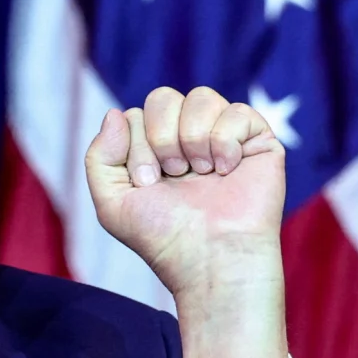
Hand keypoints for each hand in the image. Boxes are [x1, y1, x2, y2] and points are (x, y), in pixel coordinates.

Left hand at [84, 86, 287, 357]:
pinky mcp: (258, 142)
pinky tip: (227, 171)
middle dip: (161, 137)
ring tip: (202, 174)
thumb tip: (115, 113)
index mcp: (154, 148)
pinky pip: (238, 111)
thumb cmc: (164, 237)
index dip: (137, 146)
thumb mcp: (112, 203)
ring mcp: (223, 136)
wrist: (210, 260)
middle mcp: (188, 137)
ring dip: (193, 139)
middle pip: (164, 97)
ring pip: (201, 97)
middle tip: (173, 175)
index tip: (148, 184)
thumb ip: (100, 157)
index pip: (135, 114)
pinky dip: (225, 142)